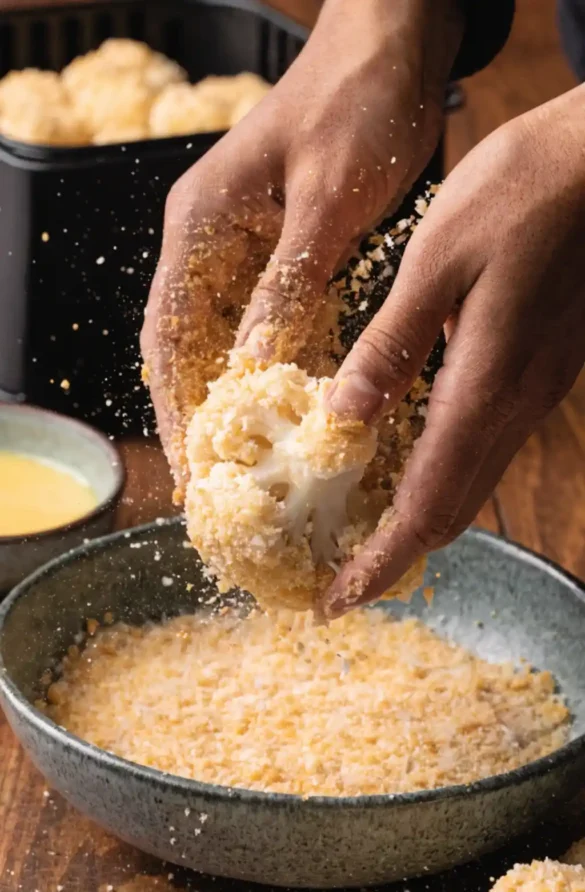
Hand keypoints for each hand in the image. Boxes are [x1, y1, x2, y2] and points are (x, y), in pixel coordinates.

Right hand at [140, 0, 462, 493]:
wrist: (394, 49)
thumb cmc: (355, 105)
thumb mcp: (325, 203)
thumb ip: (288, 285)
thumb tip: (254, 369)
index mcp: (198, 226)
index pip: (168, 335)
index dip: (175, 406)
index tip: (190, 464)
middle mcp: (209, 243)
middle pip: (189, 349)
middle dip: (201, 417)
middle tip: (220, 485)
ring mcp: (243, 250)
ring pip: (226, 342)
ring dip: (237, 402)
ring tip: (252, 466)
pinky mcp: (282, 254)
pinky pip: (267, 324)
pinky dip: (275, 369)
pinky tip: (291, 410)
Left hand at [323, 85, 584, 616]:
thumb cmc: (524, 191)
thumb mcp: (438, 259)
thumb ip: (392, 344)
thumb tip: (343, 418)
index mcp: (485, 386)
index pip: (426, 506)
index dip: (379, 564)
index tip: (335, 603)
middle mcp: (514, 406)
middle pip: (450, 513)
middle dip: (392, 558)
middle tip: (336, 581)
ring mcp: (532, 393)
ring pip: (469, 487)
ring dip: (414, 523)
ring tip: (356, 538)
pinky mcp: (535, 372)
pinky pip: (482, 449)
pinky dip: (437, 479)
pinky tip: (399, 467)